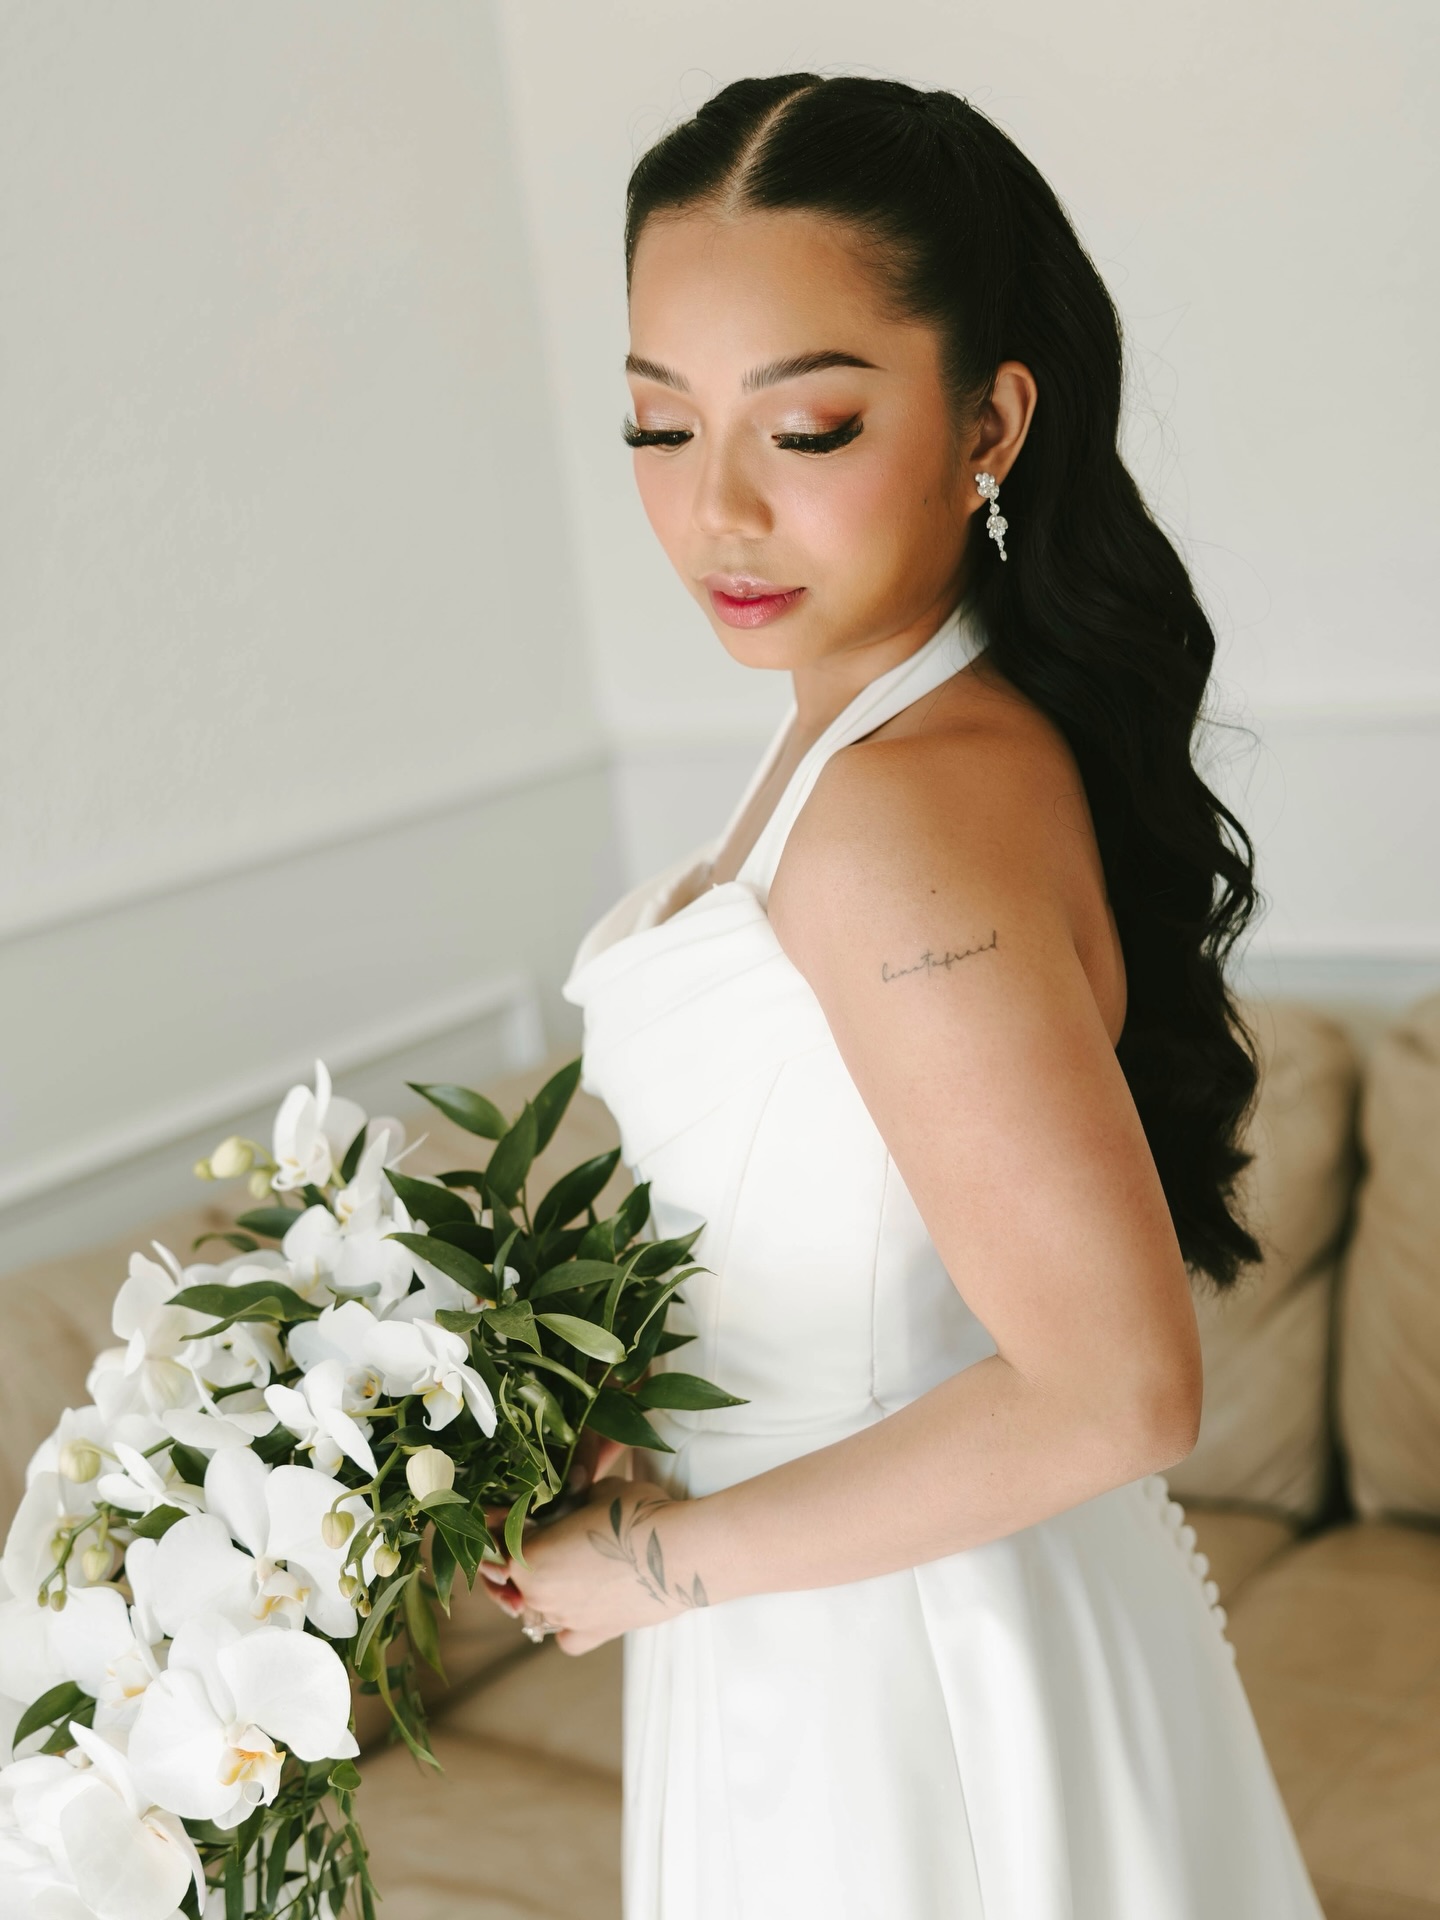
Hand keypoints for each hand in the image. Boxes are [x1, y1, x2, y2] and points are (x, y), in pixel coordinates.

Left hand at [474, 1427, 631, 1618]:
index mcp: (527, 1556)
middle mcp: (538, 1594)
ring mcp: (565, 1618)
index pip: (498, 1542)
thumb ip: (572, 1498)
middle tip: (544, 1535)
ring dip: (544, 1590)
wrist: (678, 1553)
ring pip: (537, 1608)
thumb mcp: (597, 1491)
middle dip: (523, 1557)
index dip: (503, 1525)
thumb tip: (573, 1496)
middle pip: (514, 1578)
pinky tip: (580, 1607)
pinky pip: (565, 1635)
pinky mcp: (594, 1635)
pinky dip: (567, 1624)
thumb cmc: (635, 1515)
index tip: (510, 1514)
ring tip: (567, 1567)